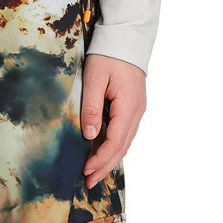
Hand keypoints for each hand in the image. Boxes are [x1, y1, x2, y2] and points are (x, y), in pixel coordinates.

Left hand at [81, 53, 145, 185]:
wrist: (126, 38)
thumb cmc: (108, 55)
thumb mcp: (94, 79)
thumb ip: (91, 107)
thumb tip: (89, 135)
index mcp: (128, 107)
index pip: (115, 141)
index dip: (100, 159)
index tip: (86, 171)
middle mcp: (137, 112)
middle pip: (122, 147)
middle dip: (105, 167)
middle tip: (89, 183)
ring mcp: (137, 110)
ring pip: (125, 142)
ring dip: (110, 159)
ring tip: (95, 174)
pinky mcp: (133, 107)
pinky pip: (124, 133)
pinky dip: (114, 147)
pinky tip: (103, 154)